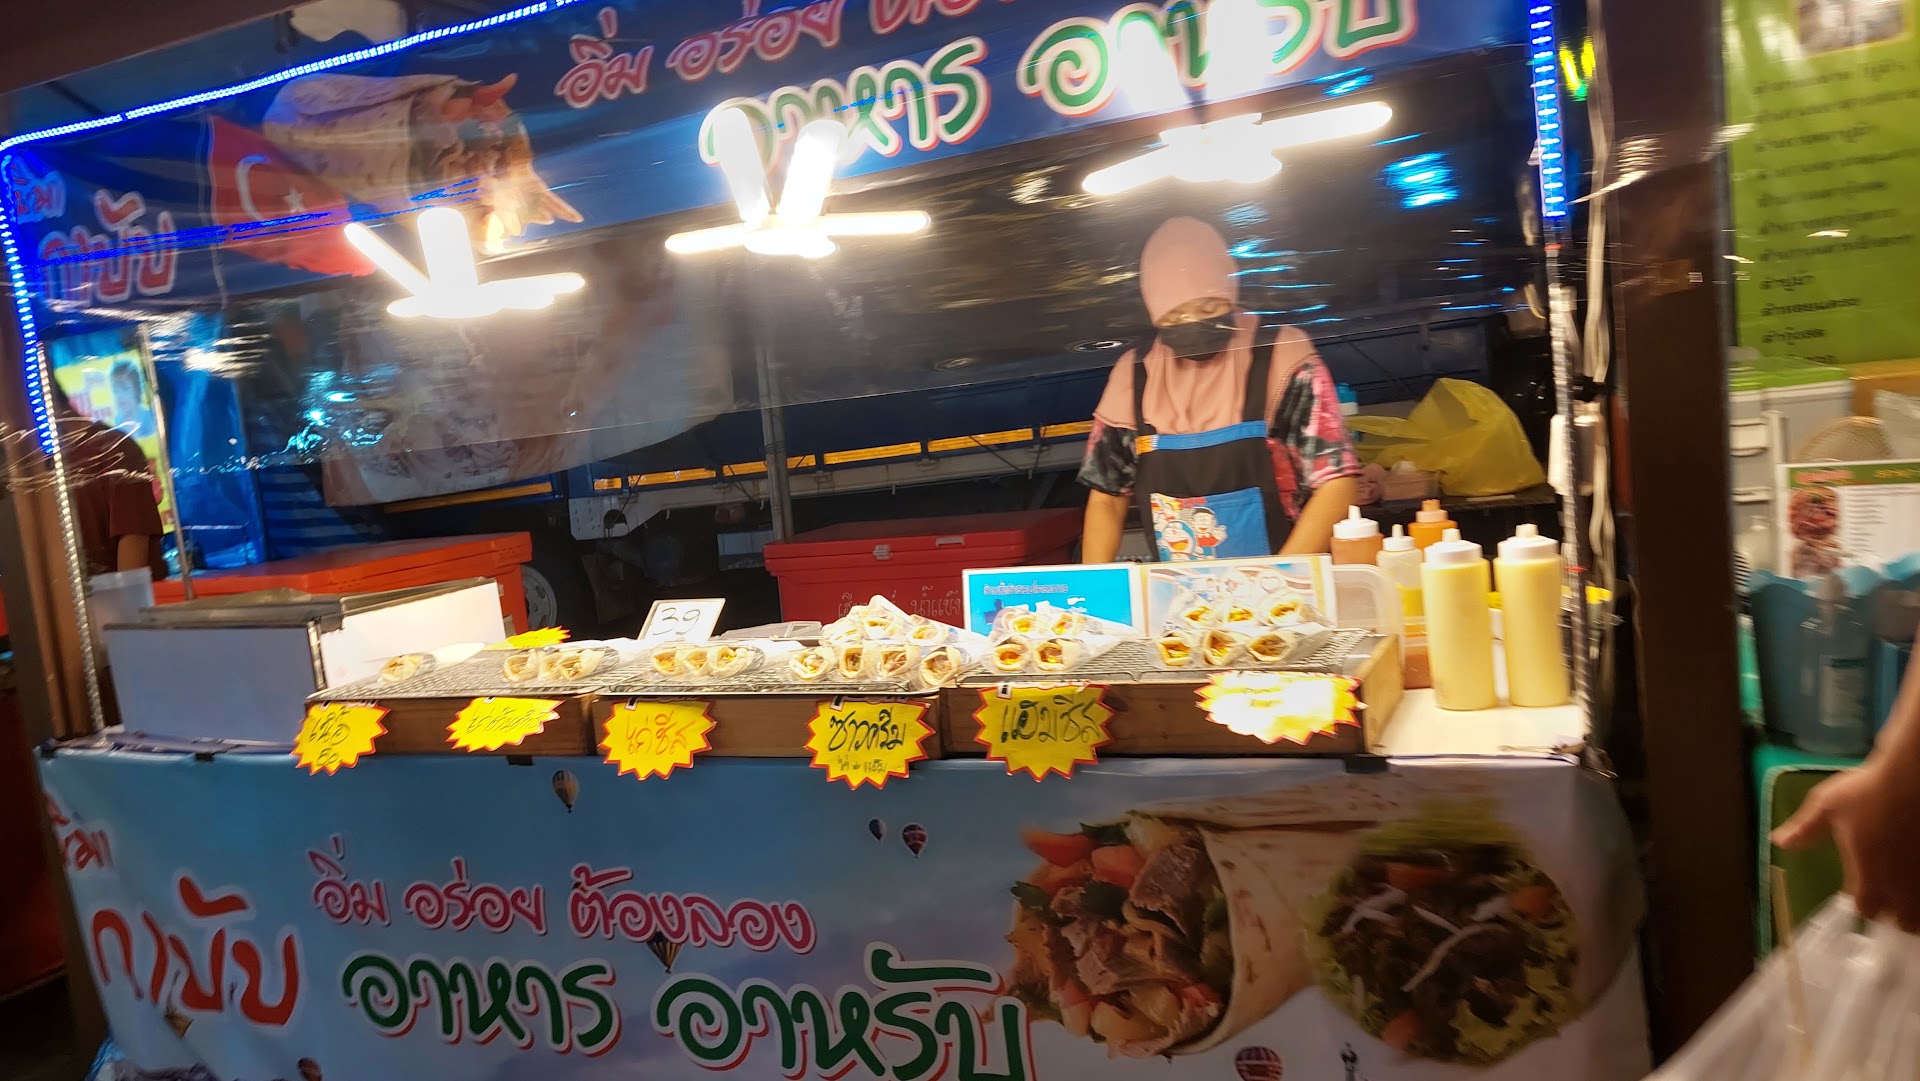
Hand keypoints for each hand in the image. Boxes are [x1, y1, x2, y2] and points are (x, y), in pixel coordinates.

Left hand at [1773, 758, 1919, 930]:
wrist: (1915, 776)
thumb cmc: (1869, 790)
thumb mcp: (1828, 806)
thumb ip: (1806, 829)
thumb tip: (1780, 842)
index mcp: (1871, 875)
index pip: (1866, 909)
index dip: (1864, 903)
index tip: (1862, 891)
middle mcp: (1903, 884)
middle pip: (1904, 921)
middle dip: (1898, 913)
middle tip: (1893, 894)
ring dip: (1918, 906)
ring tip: (1911, 888)